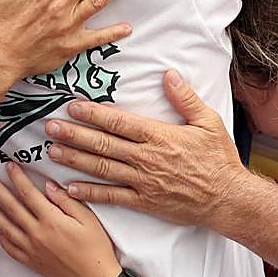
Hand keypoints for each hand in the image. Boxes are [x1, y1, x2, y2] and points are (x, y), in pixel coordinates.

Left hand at [0, 162, 121, 276]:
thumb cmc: (96, 249)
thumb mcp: (88, 219)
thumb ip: (67, 201)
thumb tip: (48, 186)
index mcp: (51, 220)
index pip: (28, 194)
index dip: (18, 178)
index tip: (10, 166)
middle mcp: (36, 234)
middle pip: (12, 208)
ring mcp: (31, 250)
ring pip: (6, 228)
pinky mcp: (31, 262)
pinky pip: (10, 248)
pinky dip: (2, 238)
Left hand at [44, 70, 248, 225]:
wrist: (227, 198)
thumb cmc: (218, 159)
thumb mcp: (208, 122)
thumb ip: (186, 98)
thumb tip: (168, 74)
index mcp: (159, 136)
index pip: (119, 122)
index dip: (93, 114)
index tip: (72, 106)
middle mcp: (145, 158)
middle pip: (102, 144)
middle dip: (74, 134)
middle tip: (50, 127)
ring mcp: (142, 181)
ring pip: (101, 169)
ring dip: (74, 160)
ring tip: (52, 152)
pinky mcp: (144, 202)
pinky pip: (111, 196)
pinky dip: (88, 192)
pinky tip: (69, 188)